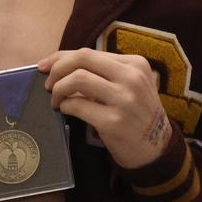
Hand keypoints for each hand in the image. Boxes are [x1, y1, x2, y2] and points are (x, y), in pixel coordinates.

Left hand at [40, 48, 171, 169]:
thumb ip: (103, 72)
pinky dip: (65, 106)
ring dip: (58, 89)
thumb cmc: (137, 113)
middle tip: (47, 83)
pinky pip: (77, 105)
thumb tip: (59, 64)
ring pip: (77, 79)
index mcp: (135, 64)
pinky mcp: (113, 122)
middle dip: (57, 68)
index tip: (46, 65)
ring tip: (56, 100)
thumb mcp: (130, 85)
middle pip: (82, 59)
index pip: (89, 52)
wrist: (156, 148)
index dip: (61, 57)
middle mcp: (132, 78)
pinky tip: (65, 110)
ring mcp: (124, 100)